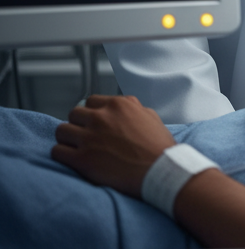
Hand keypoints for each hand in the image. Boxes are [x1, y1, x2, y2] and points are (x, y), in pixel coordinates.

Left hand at [51, 94, 175, 196]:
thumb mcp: (149, 115)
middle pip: (73, 114)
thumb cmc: (157, 145)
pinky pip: (57, 151)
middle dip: (78, 124)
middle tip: (84, 135)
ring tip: (74, 147)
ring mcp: (90, 138)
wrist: (159, 170)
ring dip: (67, 138)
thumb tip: (120, 112)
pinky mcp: (82, 159)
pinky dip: (62, 154)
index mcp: (118, 105)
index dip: (91, 112)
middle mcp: (101, 118)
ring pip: (61, 131)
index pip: (90, 101)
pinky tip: (71, 159)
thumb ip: (131, 108)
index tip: (93, 122)